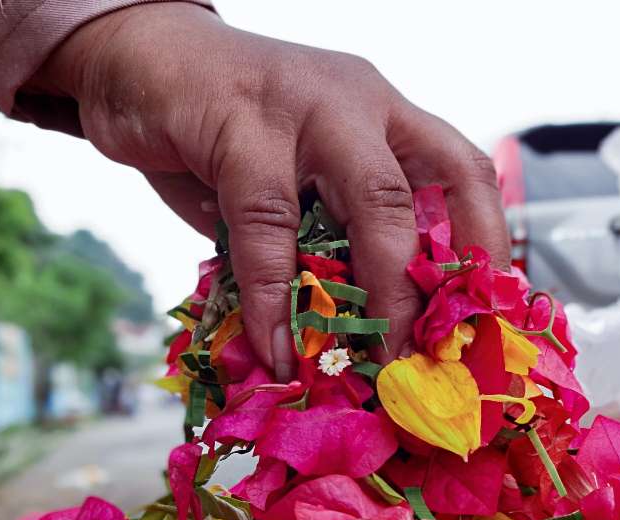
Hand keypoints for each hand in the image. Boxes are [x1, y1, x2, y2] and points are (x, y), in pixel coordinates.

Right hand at [34, 3, 508, 379]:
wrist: (135, 58)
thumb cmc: (216, 130)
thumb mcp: (287, 181)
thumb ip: (318, 237)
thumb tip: (350, 330)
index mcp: (380, 116)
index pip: (461, 173)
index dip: (484, 245)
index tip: (481, 319)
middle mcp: (356, 104)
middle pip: (428, 189)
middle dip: (429, 285)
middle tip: (420, 359)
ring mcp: (305, 107)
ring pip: (370, 199)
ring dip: (374, 292)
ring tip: (363, 361)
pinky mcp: (241, 122)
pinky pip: (268, 219)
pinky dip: (274, 291)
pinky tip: (274, 339)